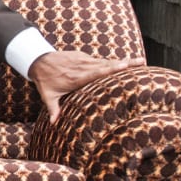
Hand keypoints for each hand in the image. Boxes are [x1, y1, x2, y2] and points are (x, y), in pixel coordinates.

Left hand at [28, 51, 143, 123]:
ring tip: (140, 62)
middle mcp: (82, 67)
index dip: (111, 69)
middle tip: (142, 62)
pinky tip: (125, 63)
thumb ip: (53, 109)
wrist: (37, 60)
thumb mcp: (47, 96)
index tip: (124, 66)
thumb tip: (53, 123)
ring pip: (105, 61)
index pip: (96, 73)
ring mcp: (83, 60)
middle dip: (125, 63)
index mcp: (76, 77)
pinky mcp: (83, 56)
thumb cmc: (44, 81)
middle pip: (106, 65)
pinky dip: (111, 62)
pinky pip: (99, 60)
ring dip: (122, 62)